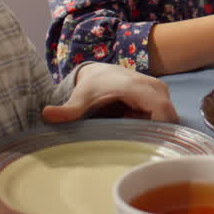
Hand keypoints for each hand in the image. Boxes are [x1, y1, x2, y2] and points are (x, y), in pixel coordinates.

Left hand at [43, 63, 177, 123]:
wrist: (100, 72)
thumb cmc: (92, 85)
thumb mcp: (80, 98)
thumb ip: (67, 110)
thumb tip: (46, 114)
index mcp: (137, 87)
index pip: (162, 112)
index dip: (157, 129)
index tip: (141, 140)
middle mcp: (154, 87)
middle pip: (168, 118)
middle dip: (154, 132)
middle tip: (132, 136)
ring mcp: (161, 91)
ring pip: (167, 119)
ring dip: (152, 127)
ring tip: (129, 125)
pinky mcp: (162, 95)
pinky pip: (165, 116)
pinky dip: (152, 122)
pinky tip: (134, 121)